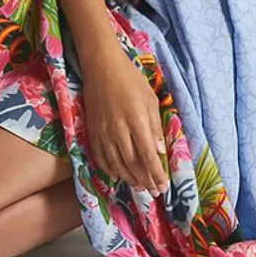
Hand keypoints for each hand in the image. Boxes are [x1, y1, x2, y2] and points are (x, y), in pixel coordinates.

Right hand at [83, 46, 168, 196]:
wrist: (101, 66)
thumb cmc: (130, 79)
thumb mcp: (149, 99)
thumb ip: (154, 126)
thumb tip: (159, 151)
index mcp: (136, 120)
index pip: (148, 156)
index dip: (156, 174)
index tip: (163, 186)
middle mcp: (119, 130)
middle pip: (132, 164)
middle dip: (145, 180)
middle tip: (154, 190)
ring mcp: (103, 131)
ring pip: (116, 164)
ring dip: (129, 178)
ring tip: (140, 186)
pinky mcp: (92, 130)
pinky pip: (100, 156)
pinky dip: (109, 169)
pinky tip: (117, 175)